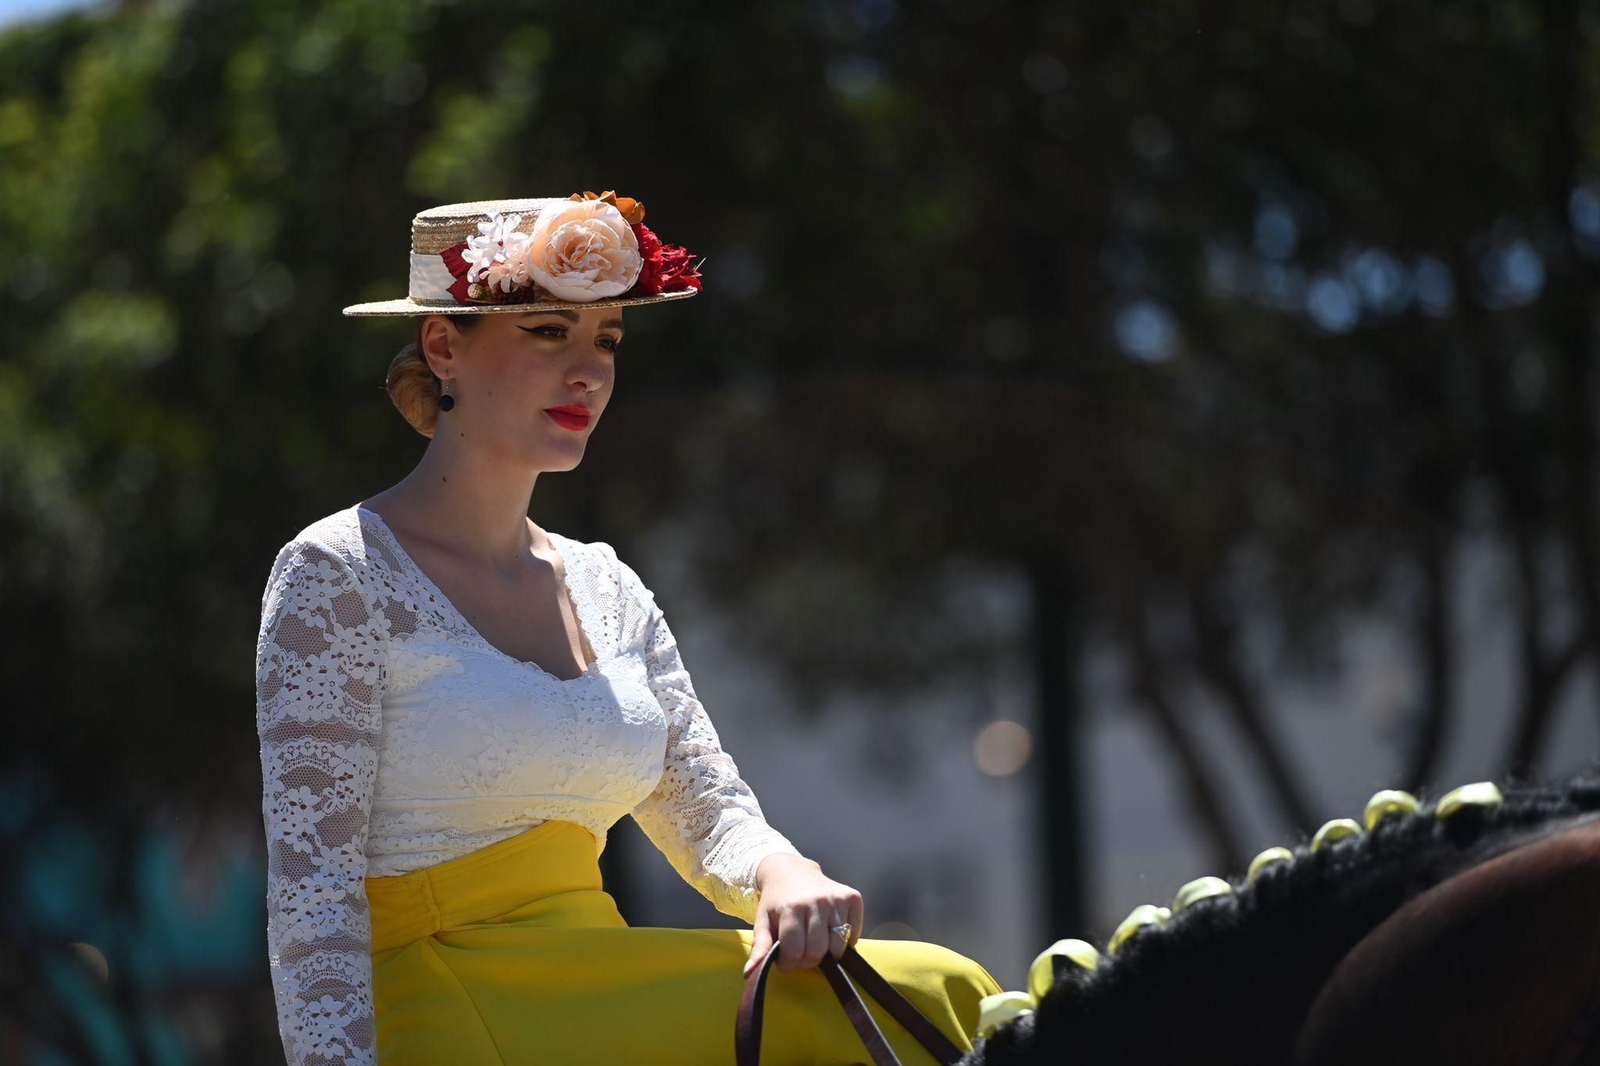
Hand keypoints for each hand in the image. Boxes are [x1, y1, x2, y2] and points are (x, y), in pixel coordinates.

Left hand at [744, 853, 864, 975]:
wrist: (791, 870)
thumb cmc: (776, 900)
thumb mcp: (762, 921)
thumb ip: (760, 948)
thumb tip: (750, 973)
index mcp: (792, 908)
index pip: (795, 952)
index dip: (788, 963)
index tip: (785, 958)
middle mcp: (817, 901)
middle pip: (818, 951)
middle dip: (807, 960)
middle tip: (800, 952)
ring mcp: (837, 899)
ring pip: (838, 946)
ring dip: (827, 952)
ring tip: (814, 942)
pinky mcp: (852, 897)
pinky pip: (854, 933)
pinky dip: (844, 940)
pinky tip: (830, 930)